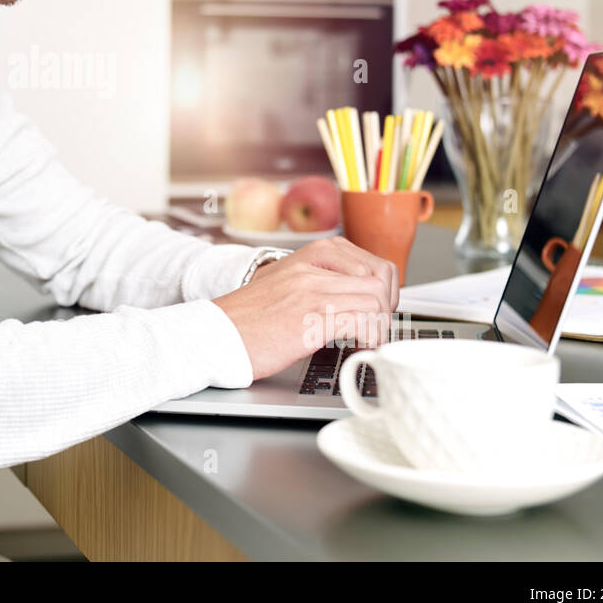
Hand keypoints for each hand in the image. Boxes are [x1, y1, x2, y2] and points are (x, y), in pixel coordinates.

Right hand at [214, 237, 398, 381]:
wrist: (216, 334)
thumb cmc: (247, 317)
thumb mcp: (286, 283)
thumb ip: (318, 280)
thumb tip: (353, 293)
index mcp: (311, 254)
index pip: (374, 263)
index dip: (384, 292)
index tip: (375, 311)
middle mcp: (314, 268)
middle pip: (382, 279)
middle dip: (386, 309)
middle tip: (374, 327)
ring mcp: (312, 291)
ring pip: (376, 300)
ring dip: (378, 327)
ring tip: (365, 340)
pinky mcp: (310, 319)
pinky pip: (362, 321)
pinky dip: (369, 338)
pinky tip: (357, 348)